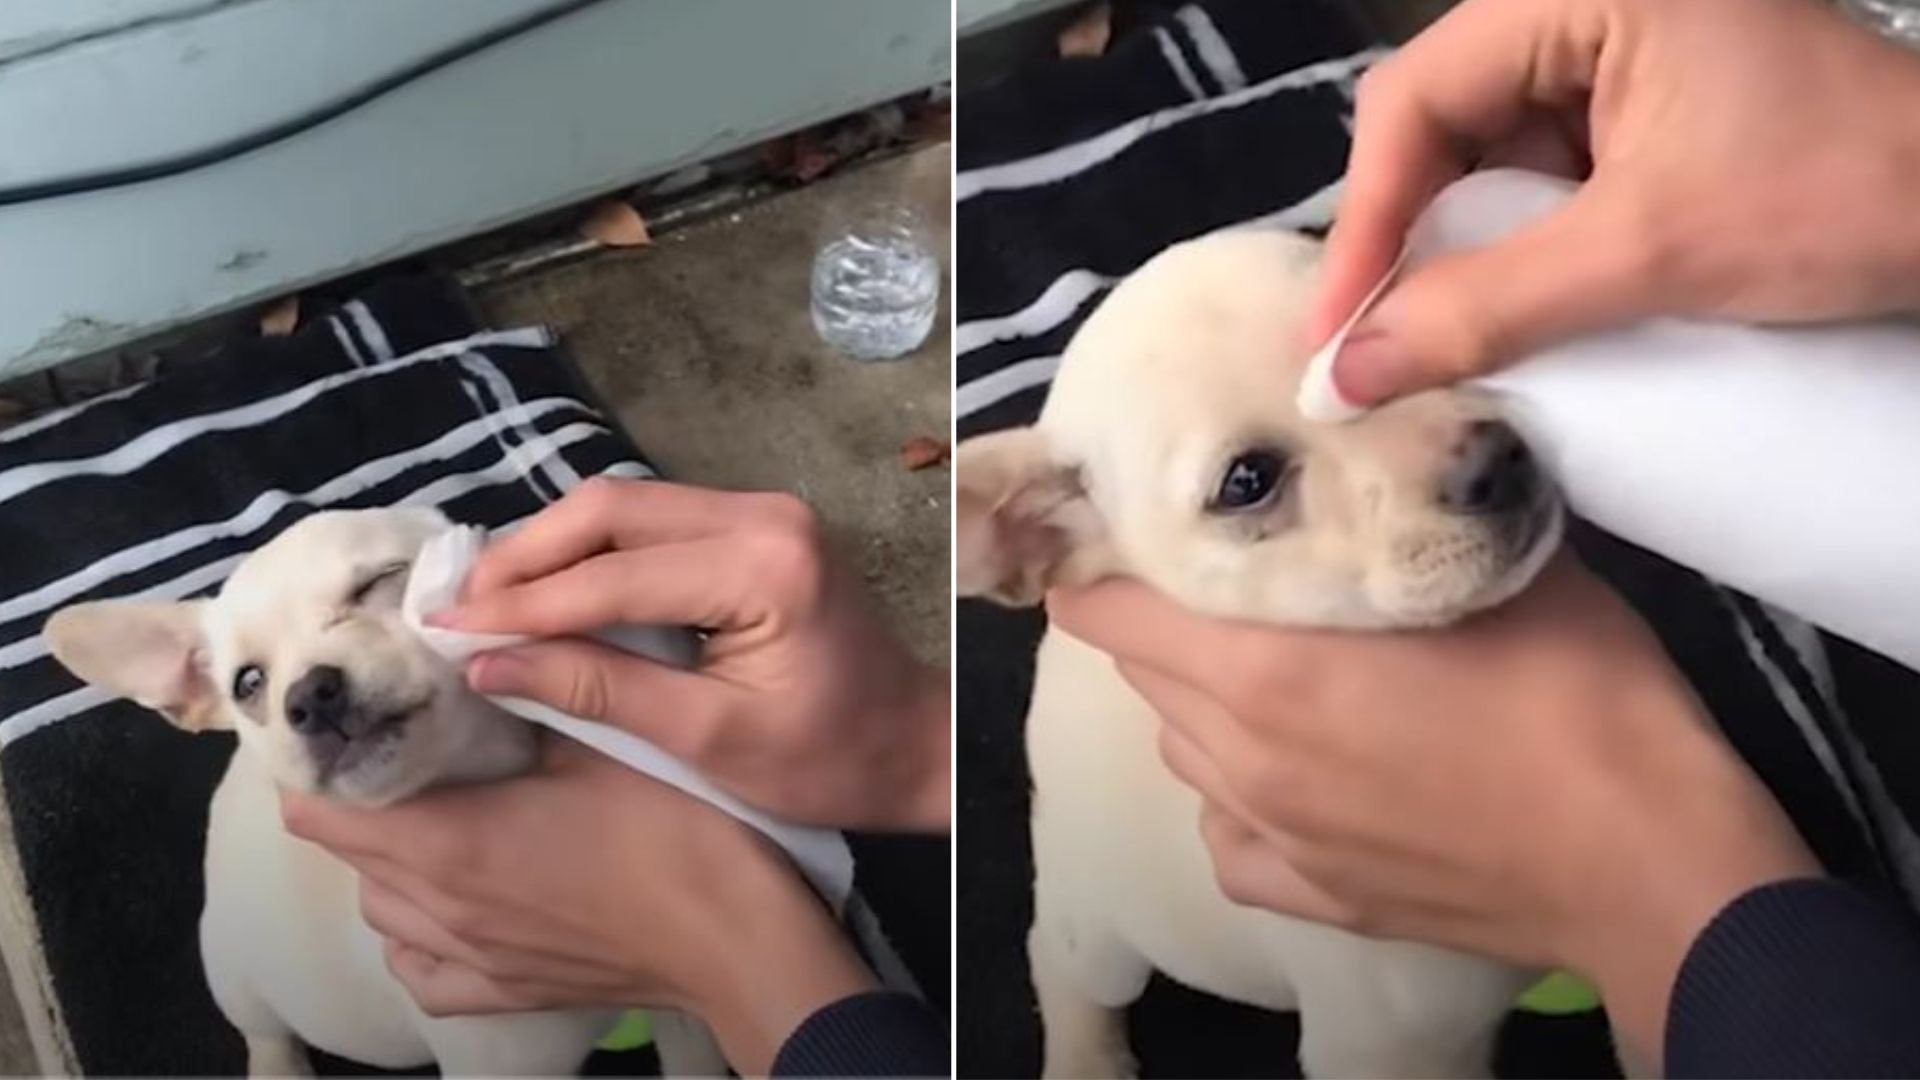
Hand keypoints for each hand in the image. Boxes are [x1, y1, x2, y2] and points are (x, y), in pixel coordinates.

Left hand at [280, 738, 876, 1075]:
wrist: (736, 937)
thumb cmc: (674, 832)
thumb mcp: (603, 742)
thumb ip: (531, 693)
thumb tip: (479, 647)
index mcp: (449, 841)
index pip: (319, 810)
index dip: (321, 762)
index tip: (352, 723)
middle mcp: (439, 908)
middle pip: (350, 853)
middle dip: (364, 799)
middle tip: (410, 751)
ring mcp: (470, 959)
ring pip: (382, 910)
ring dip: (392, 863)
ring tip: (438, 818)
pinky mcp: (505, 991)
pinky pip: (422, 968)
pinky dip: (419, 934)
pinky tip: (454, 903)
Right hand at [434, 478, 949, 830]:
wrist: (916, 744)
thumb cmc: (829, 760)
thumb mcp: (708, 740)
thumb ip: (599, 691)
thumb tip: (489, 663)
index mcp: (764, 566)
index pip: (614, 573)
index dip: (523, 603)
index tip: (446, 628)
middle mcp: (763, 515)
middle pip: (612, 509)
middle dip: (526, 556)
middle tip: (455, 604)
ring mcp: (762, 511)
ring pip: (626, 505)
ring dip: (552, 547)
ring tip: (484, 598)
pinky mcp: (755, 524)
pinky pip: (653, 521)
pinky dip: (592, 551)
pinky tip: (546, 587)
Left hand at [1048, 556, 1819, 1062]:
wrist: (1649, 859)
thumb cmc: (1581, 695)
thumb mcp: (1496, 562)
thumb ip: (1405, 509)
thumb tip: (1370, 441)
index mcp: (1264, 667)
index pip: (1109, 612)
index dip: (1107, 565)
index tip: (1129, 532)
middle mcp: (1241, 756)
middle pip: (1144, 677)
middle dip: (1167, 624)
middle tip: (1227, 585)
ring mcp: (1272, 835)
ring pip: (1184, 752)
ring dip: (1205, 707)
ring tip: (1273, 674)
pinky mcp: (1311, 898)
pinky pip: (1230, 839)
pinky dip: (1241, 803)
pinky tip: (1297, 778)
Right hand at [1313, 0, 1919, 404]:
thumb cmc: (1839, 195)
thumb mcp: (1649, 252)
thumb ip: (1487, 307)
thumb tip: (1343, 376)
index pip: (1417, 97)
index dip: (1365, 217)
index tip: (1332, 331)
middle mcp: (1584, 5)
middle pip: (1439, 123)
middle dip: (1407, 238)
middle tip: (1369, 346)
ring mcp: (1615, 54)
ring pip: (1483, 158)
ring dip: (1460, 252)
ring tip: (1434, 340)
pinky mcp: (1641, 110)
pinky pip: (1540, 178)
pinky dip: (1517, 250)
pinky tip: (1507, 311)